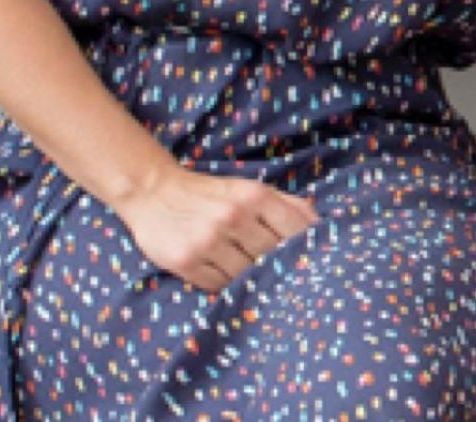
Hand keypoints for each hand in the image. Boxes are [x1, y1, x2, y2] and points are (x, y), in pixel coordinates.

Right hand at [112, 162, 316, 293]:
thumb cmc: (212, 193)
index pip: (295, 231)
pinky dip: (224, 284)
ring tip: (247, 272)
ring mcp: (207, 241)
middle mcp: (232, 217)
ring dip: (249, 278)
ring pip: (245, 275)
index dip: (305, 249)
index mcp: (254, 196)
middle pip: (271, 256)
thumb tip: (320, 224)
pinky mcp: (184, 261)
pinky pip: (217, 285)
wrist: (155, 191)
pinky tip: (222, 273)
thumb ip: (287, 204)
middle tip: (279, 275)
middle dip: (276, 266)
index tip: (310, 261)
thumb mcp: (250, 189)